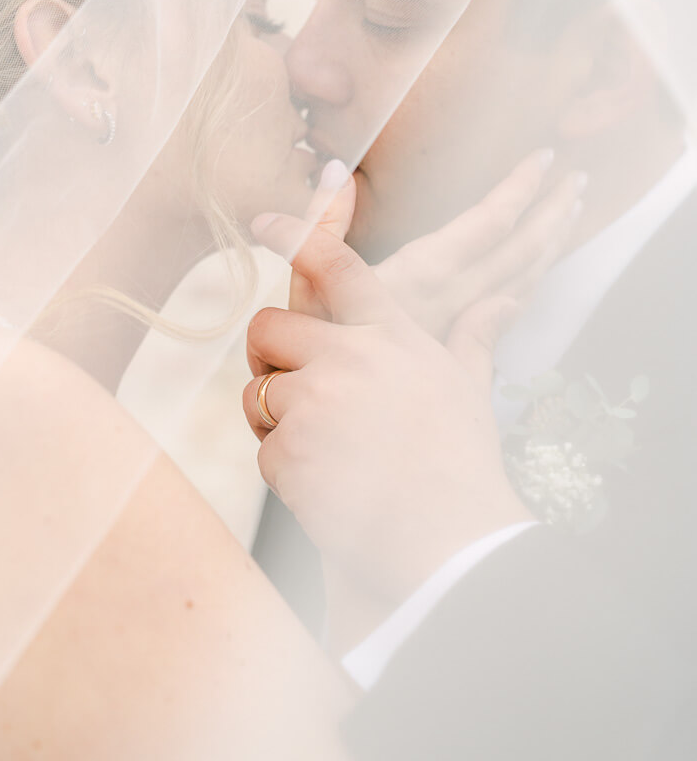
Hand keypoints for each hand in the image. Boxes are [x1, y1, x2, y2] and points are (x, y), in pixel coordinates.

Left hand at [243, 216, 530, 652]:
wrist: (452, 538)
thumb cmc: (464, 463)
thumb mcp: (468, 390)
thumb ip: (473, 337)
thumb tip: (504, 301)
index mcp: (391, 335)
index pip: (335, 266)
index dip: (294, 235)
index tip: (263, 222)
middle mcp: (348, 357)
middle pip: (267, 327)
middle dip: (268, 356)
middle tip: (290, 386)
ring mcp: (314, 403)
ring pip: (256, 392)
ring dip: (274, 419)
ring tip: (322, 449)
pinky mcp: (289, 452)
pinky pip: (262, 449)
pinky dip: (284, 470)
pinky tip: (326, 484)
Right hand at [289, 151, 585, 338]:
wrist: (325, 422)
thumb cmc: (309, 352)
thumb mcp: (306, 282)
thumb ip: (321, 223)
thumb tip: (337, 173)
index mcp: (422, 276)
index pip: (488, 223)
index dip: (520, 188)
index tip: (545, 156)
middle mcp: (450, 302)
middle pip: (522, 253)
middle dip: (554, 213)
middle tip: (580, 178)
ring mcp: (457, 329)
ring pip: (522, 284)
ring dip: (550, 246)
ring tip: (570, 214)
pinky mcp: (455, 350)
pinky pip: (509, 311)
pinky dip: (530, 282)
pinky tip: (534, 273)